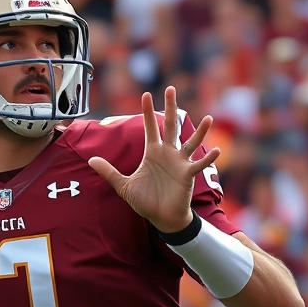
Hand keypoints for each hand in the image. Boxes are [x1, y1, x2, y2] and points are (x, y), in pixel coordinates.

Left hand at [88, 86, 218, 232]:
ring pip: (190, 142)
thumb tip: (90, 160)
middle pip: (170, 126)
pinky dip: (208, 158)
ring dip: (199, 132)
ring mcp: (180, 163)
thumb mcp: (123, 185)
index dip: (147, 112)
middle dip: (170, 108)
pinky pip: (199, 165)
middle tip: (171, 89)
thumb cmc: (145, 200)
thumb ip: (108, 171)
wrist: (160, 217)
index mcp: (152, 153)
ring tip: (208, 119)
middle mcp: (168, 154)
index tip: (146, 94)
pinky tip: (216, 150)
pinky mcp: (187, 176)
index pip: (150, 128)